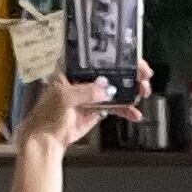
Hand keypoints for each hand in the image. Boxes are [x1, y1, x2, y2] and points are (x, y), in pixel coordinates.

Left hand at [17, 60, 152, 153]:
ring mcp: (92, 93)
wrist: (48, 140)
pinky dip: (127, 109)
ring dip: (132, 89)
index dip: (114, 52)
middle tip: (143, 75)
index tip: (131, 55)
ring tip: (143, 92)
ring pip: (117, 86)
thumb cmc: (47, 114)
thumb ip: (85, 91)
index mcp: (72, 67)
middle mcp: (84, 77)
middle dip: (130, 71)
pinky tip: (134, 113)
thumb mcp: (64, 97)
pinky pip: (116, 106)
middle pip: (112, 68)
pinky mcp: (98, 108)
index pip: (95, 54)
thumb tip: (106, 89)